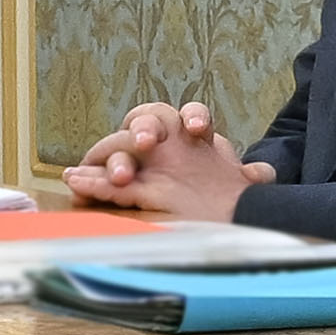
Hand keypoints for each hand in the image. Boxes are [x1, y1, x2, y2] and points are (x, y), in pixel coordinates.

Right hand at [63, 100, 273, 221]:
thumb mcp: (234, 192)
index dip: (193, 117)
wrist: (196, 219)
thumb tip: (261, 174)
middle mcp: (159, 141)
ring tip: (121, 176)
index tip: (197, 130)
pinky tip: (74, 181)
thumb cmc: (215, 200)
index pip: (191, 115)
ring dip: (116, 156)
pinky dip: (86, 179)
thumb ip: (245, 181)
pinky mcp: (112, 183)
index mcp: (189, 135)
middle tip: (145, 142)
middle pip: (146, 121)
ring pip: (120, 146)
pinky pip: (96, 177)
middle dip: (144, 128)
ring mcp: (133, 160)